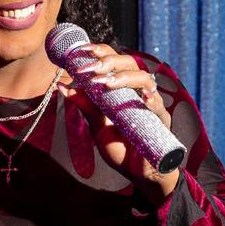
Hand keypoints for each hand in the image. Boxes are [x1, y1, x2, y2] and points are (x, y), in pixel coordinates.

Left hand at [57, 44, 180, 204]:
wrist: (138, 173)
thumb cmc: (120, 147)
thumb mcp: (98, 125)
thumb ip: (85, 105)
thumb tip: (62, 85)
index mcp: (123, 88)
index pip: (114, 61)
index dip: (100, 52)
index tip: (81, 51)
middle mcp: (138, 91)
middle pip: (129, 63)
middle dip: (108, 62)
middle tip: (89, 68)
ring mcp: (151, 104)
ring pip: (144, 79)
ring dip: (124, 78)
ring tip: (106, 83)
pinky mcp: (162, 120)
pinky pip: (158, 106)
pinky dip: (150, 100)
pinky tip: (143, 98)